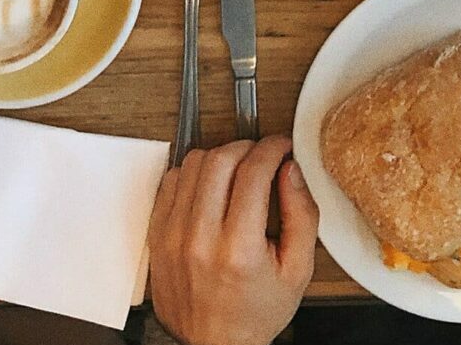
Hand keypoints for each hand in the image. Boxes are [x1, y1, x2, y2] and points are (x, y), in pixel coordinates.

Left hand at [148, 137, 319, 344]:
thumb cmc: (255, 313)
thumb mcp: (298, 271)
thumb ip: (302, 215)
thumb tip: (292, 170)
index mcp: (239, 249)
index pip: (253, 172)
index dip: (273, 148)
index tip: (282, 147)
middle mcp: (200, 239)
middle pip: (220, 160)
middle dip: (248, 147)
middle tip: (262, 156)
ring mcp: (173, 236)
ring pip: (192, 165)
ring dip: (220, 157)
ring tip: (238, 170)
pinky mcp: (158, 235)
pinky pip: (170, 182)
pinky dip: (193, 173)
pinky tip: (211, 185)